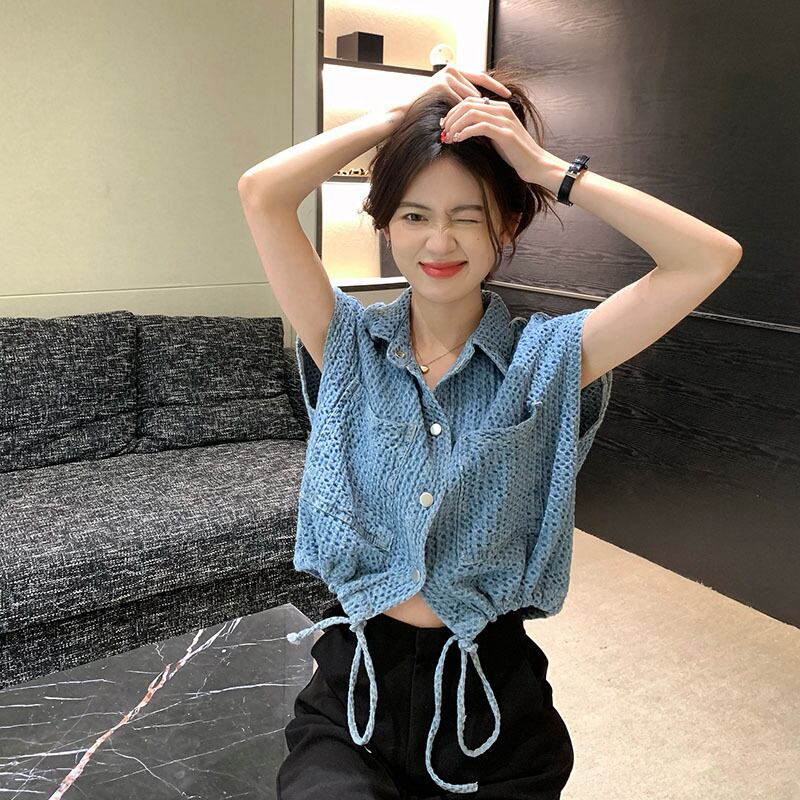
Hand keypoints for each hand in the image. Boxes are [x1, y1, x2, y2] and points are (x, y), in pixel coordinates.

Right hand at [394, 64, 511, 116]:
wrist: (405, 113)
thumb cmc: (427, 110)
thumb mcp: (448, 100)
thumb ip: (463, 95)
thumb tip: (484, 100)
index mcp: (455, 71)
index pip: (481, 77)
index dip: (496, 86)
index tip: (509, 95)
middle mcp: (452, 69)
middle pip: (477, 89)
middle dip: (484, 105)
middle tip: (495, 115)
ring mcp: (447, 76)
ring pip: (469, 98)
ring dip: (470, 113)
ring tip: (475, 125)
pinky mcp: (442, 86)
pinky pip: (460, 103)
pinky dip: (462, 115)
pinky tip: (464, 125)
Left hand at [440, 94, 554, 183]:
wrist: (535, 164)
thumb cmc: (515, 154)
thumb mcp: (496, 137)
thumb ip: (483, 128)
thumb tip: (461, 130)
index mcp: (500, 108)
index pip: (470, 100)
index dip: (454, 111)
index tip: (445, 126)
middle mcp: (502, 109)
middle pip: (468, 104)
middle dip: (452, 117)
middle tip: (443, 132)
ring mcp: (504, 120)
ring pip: (472, 113)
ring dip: (456, 125)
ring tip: (449, 137)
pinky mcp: (505, 133)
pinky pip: (480, 126)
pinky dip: (466, 132)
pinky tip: (458, 140)